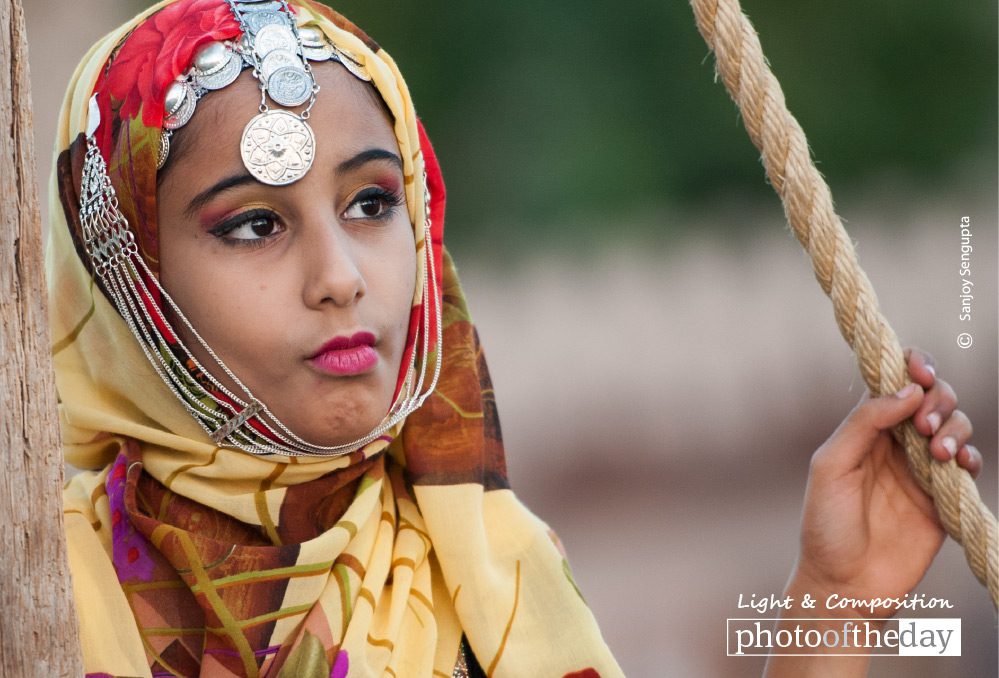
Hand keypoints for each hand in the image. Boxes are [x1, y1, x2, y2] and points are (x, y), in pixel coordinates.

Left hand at [792, 346, 979, 614]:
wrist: (844, 583)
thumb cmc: (826, 524)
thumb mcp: (831, 466)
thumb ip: (863, 424)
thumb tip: (906, 390)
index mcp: (864, 430)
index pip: (893, 383)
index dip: (912, 366)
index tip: (920, 369)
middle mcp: (895, 443)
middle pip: (932, 397)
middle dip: (938, 397)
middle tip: (925, 424)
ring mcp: (921, 469)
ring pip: (955, 425)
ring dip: (954, 426)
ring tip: (938, 450)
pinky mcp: (944, 497)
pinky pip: (969, 464)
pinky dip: (970, 456)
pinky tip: (955, 464)